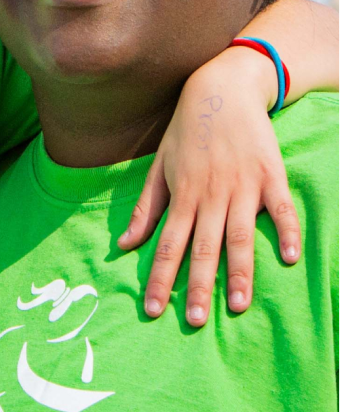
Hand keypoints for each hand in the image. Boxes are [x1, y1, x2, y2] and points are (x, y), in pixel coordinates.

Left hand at [119, 49, 299, 325]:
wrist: (221, 90)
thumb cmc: (186, 132)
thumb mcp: (159, 167)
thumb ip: (145, 209)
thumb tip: (124, 245)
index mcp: (181, 196)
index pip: (166, 246)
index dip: (159, 278)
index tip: (153, 310)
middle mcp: (210, 196)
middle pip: (202, 248)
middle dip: (197, 286)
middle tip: (193, 321)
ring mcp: (242, 187)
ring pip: (239, 236)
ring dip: (239, 272)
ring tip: (237, 305)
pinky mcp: (271, 176)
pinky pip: (281, 209)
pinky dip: (285, 232)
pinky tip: (287, 258)